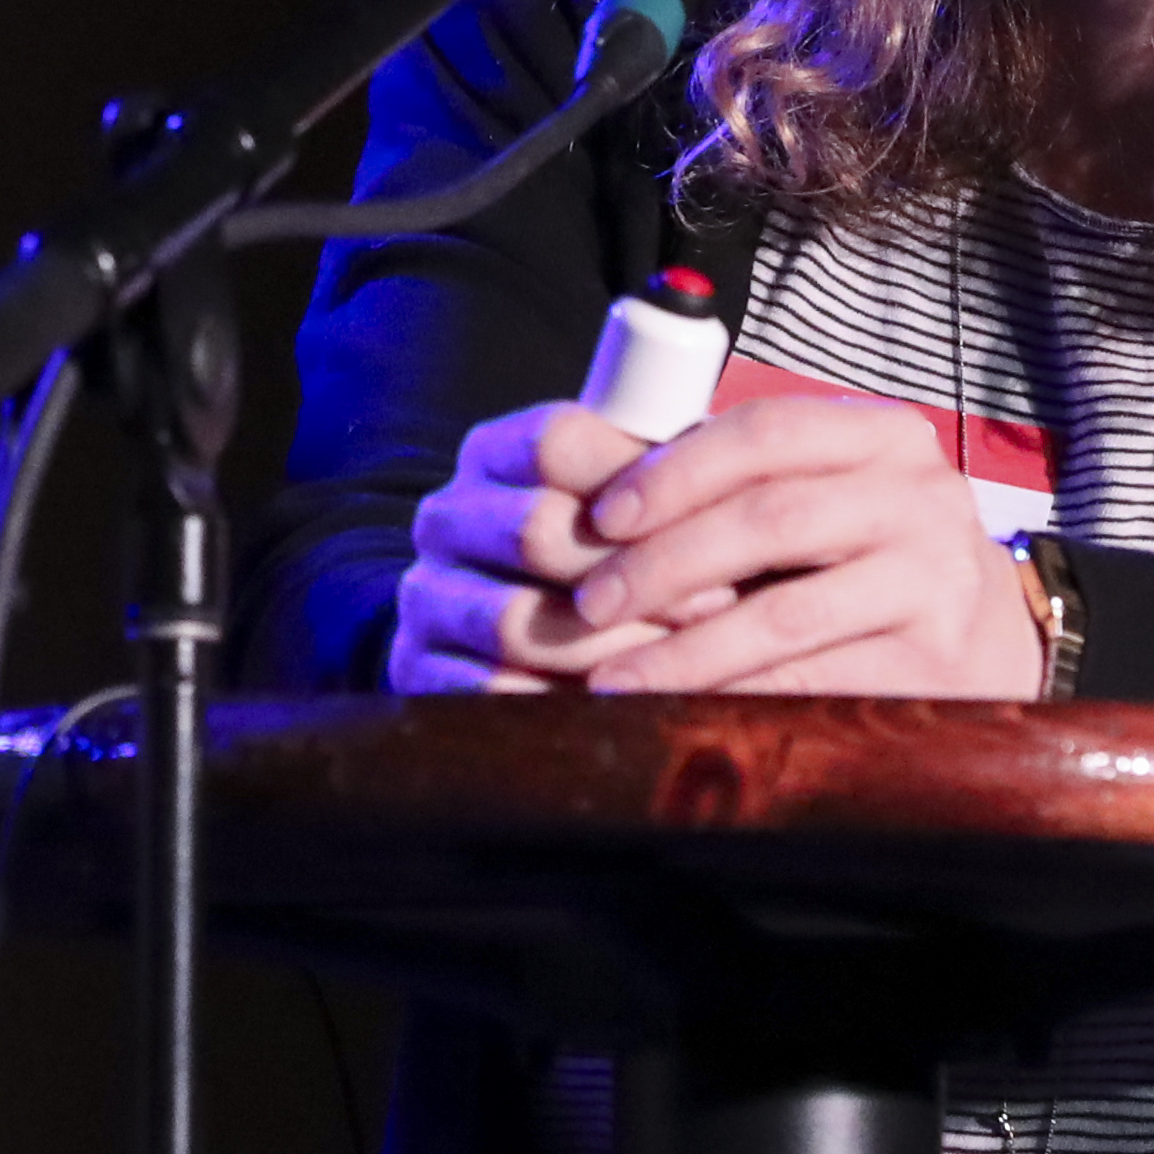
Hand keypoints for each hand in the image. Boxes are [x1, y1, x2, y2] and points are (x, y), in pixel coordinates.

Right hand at [389, 403, 730, 694]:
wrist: (527, 644)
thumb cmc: (615, 563)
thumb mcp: (641, 508)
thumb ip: (672, 480)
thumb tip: (737, 467)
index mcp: (494, 455)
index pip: (557, 444)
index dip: (642, 484)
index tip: (715, 525)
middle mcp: (447, 517)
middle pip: (535, 529)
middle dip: (637, 576)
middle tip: (716, 607)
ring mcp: (426, 594)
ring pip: (514, 620)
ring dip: (609, 648)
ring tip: (676, 665)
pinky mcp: (416, 668)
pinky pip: (485, 693)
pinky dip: (561, 705)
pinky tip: (620, 709)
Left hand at [559, 393, 1046, 699]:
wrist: (984, 634)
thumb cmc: (865, 555)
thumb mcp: (822, 495)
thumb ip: (738, 486)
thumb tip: (594, 512)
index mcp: (881, 436)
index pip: (765, 431)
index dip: (675, 470)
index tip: (602, 515)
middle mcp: (921, 497)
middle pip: (770, 518)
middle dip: (665, 563)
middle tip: (589, 601)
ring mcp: (937, 579)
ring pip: (788, 611)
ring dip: (686, 647)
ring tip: (610, 672)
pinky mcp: (937, 661)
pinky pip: (812, 679)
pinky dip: (732, 694)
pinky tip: (674, 708)